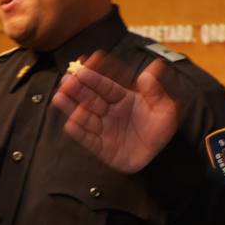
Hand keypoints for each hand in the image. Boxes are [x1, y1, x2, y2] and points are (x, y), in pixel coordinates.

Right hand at [51, 51, 180, 173]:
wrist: (158, 157)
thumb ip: (156, 89)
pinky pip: (87, 138)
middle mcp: (109, 111)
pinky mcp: (100, 147)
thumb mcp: (164, 108)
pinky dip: (78, 131)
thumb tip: (154, 67)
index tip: (82, 70)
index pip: (105, 86)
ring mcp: (103, 129)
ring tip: (59, 97)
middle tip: (66, 80)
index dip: (94, 78)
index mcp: (122, 98)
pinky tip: (70, 123)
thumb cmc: (159, 130)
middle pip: (90, 98)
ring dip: (71, 107)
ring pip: (84, 116)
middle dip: (78, 89)